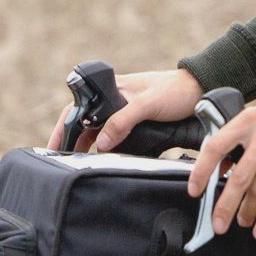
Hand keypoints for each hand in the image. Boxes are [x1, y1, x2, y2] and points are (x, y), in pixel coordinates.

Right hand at [45, 68, 203, 151]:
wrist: (201, 91)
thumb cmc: (175, 90)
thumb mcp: (147, 104)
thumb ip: (123, 121)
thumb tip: (101, 143)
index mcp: (110, 89)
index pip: (77, 109)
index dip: (63, 129)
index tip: (54, 149)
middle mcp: (113, 101)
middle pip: (84, 124)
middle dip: (71, 143)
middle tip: (62, 164)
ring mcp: (123, 113)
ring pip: (98, 133)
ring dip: (88, 148)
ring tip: (78, 166)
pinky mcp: (135, 124)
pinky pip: (114, 139)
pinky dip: (106, 150)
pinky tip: (102, 161)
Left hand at [185, 99, 255, 238]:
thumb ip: (240, 137)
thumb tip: (220, 167)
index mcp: (249, 120)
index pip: (215, 147)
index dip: (202, 172)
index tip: (195, 191)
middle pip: (237, 178)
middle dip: (224, 206)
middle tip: (217, 223)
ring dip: (246, 212)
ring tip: (241, 222)